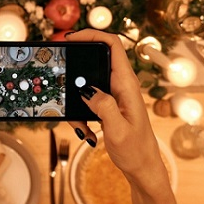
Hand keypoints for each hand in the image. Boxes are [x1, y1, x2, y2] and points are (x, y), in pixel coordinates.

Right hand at [65, 29, 182, 203]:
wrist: (142, 168)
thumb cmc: (136, 150)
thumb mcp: (118, 130)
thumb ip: (104, 106)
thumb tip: (86, 89)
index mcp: (127, 84)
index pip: (113, 45)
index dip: (92, 35)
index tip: (71, 38)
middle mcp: (121, 84)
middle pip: (95, 59)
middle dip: (76, 68)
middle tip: (61, 76)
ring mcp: (114, 93)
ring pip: (86, 84)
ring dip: (76, 101)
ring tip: (80, 126)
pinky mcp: (108, 104)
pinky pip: (87, 100)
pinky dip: (80, 114)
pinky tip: (86, 132)